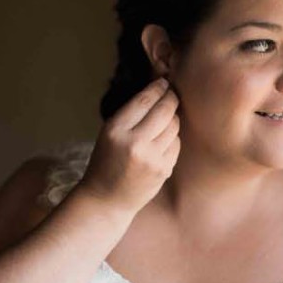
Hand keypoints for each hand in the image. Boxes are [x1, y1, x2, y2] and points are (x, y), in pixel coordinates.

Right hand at [79, 77, 180, 214]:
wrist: (106, 199)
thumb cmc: (107, 162)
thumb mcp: (109, 134)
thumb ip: (131, 114)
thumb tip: (160, 89)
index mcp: (115, 130)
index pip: (144, 100)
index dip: (158, 88)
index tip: (163, 83)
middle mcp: (134, 143)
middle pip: (165, 109)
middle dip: (171, 98)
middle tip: (171, 95)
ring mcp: (151, 158)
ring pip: (174, 125)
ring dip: (171, 120)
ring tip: (161, 124)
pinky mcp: (163, 169)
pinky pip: (176, 143)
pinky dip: (171, 140)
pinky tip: (160, 145)